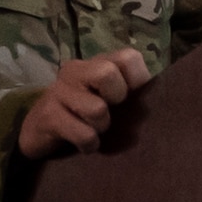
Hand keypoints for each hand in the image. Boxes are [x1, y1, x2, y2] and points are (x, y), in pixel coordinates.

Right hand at [18, 49, 150, 157]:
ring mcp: (59, 90)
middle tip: (109, 113)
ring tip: (94, 130)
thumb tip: (164, 98)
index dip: (137, 81)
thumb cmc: (84, 113)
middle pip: (107, 73)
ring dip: (101, 128)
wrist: (38, 130)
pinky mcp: (48, 115)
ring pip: (97, 109)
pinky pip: (83, 133)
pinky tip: (85, 144)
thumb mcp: (109, 98)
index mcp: (97, 62)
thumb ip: (133, 91)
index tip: (129, 98)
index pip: (129, 57)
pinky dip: (89, 144)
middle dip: (116, 100)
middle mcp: (76, 69)